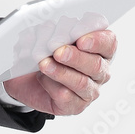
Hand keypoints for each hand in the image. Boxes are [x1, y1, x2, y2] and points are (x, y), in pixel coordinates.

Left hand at [2, 29, 116, 115]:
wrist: (26, 76)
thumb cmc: (44, 52)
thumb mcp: (49, 36)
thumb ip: (55, 31)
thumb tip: (51, 28)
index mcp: (99, 49)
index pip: (108, 43)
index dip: (98, 41)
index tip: (81, 40)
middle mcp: (99, 71)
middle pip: (96, 65)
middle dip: (76, 57)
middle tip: (59, 52)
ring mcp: (89, 90)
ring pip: (81, 83)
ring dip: (61, 72)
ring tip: (44, 64)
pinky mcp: (75, 105)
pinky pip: (66, 96)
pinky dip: (51, 85)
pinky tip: (41, 78)